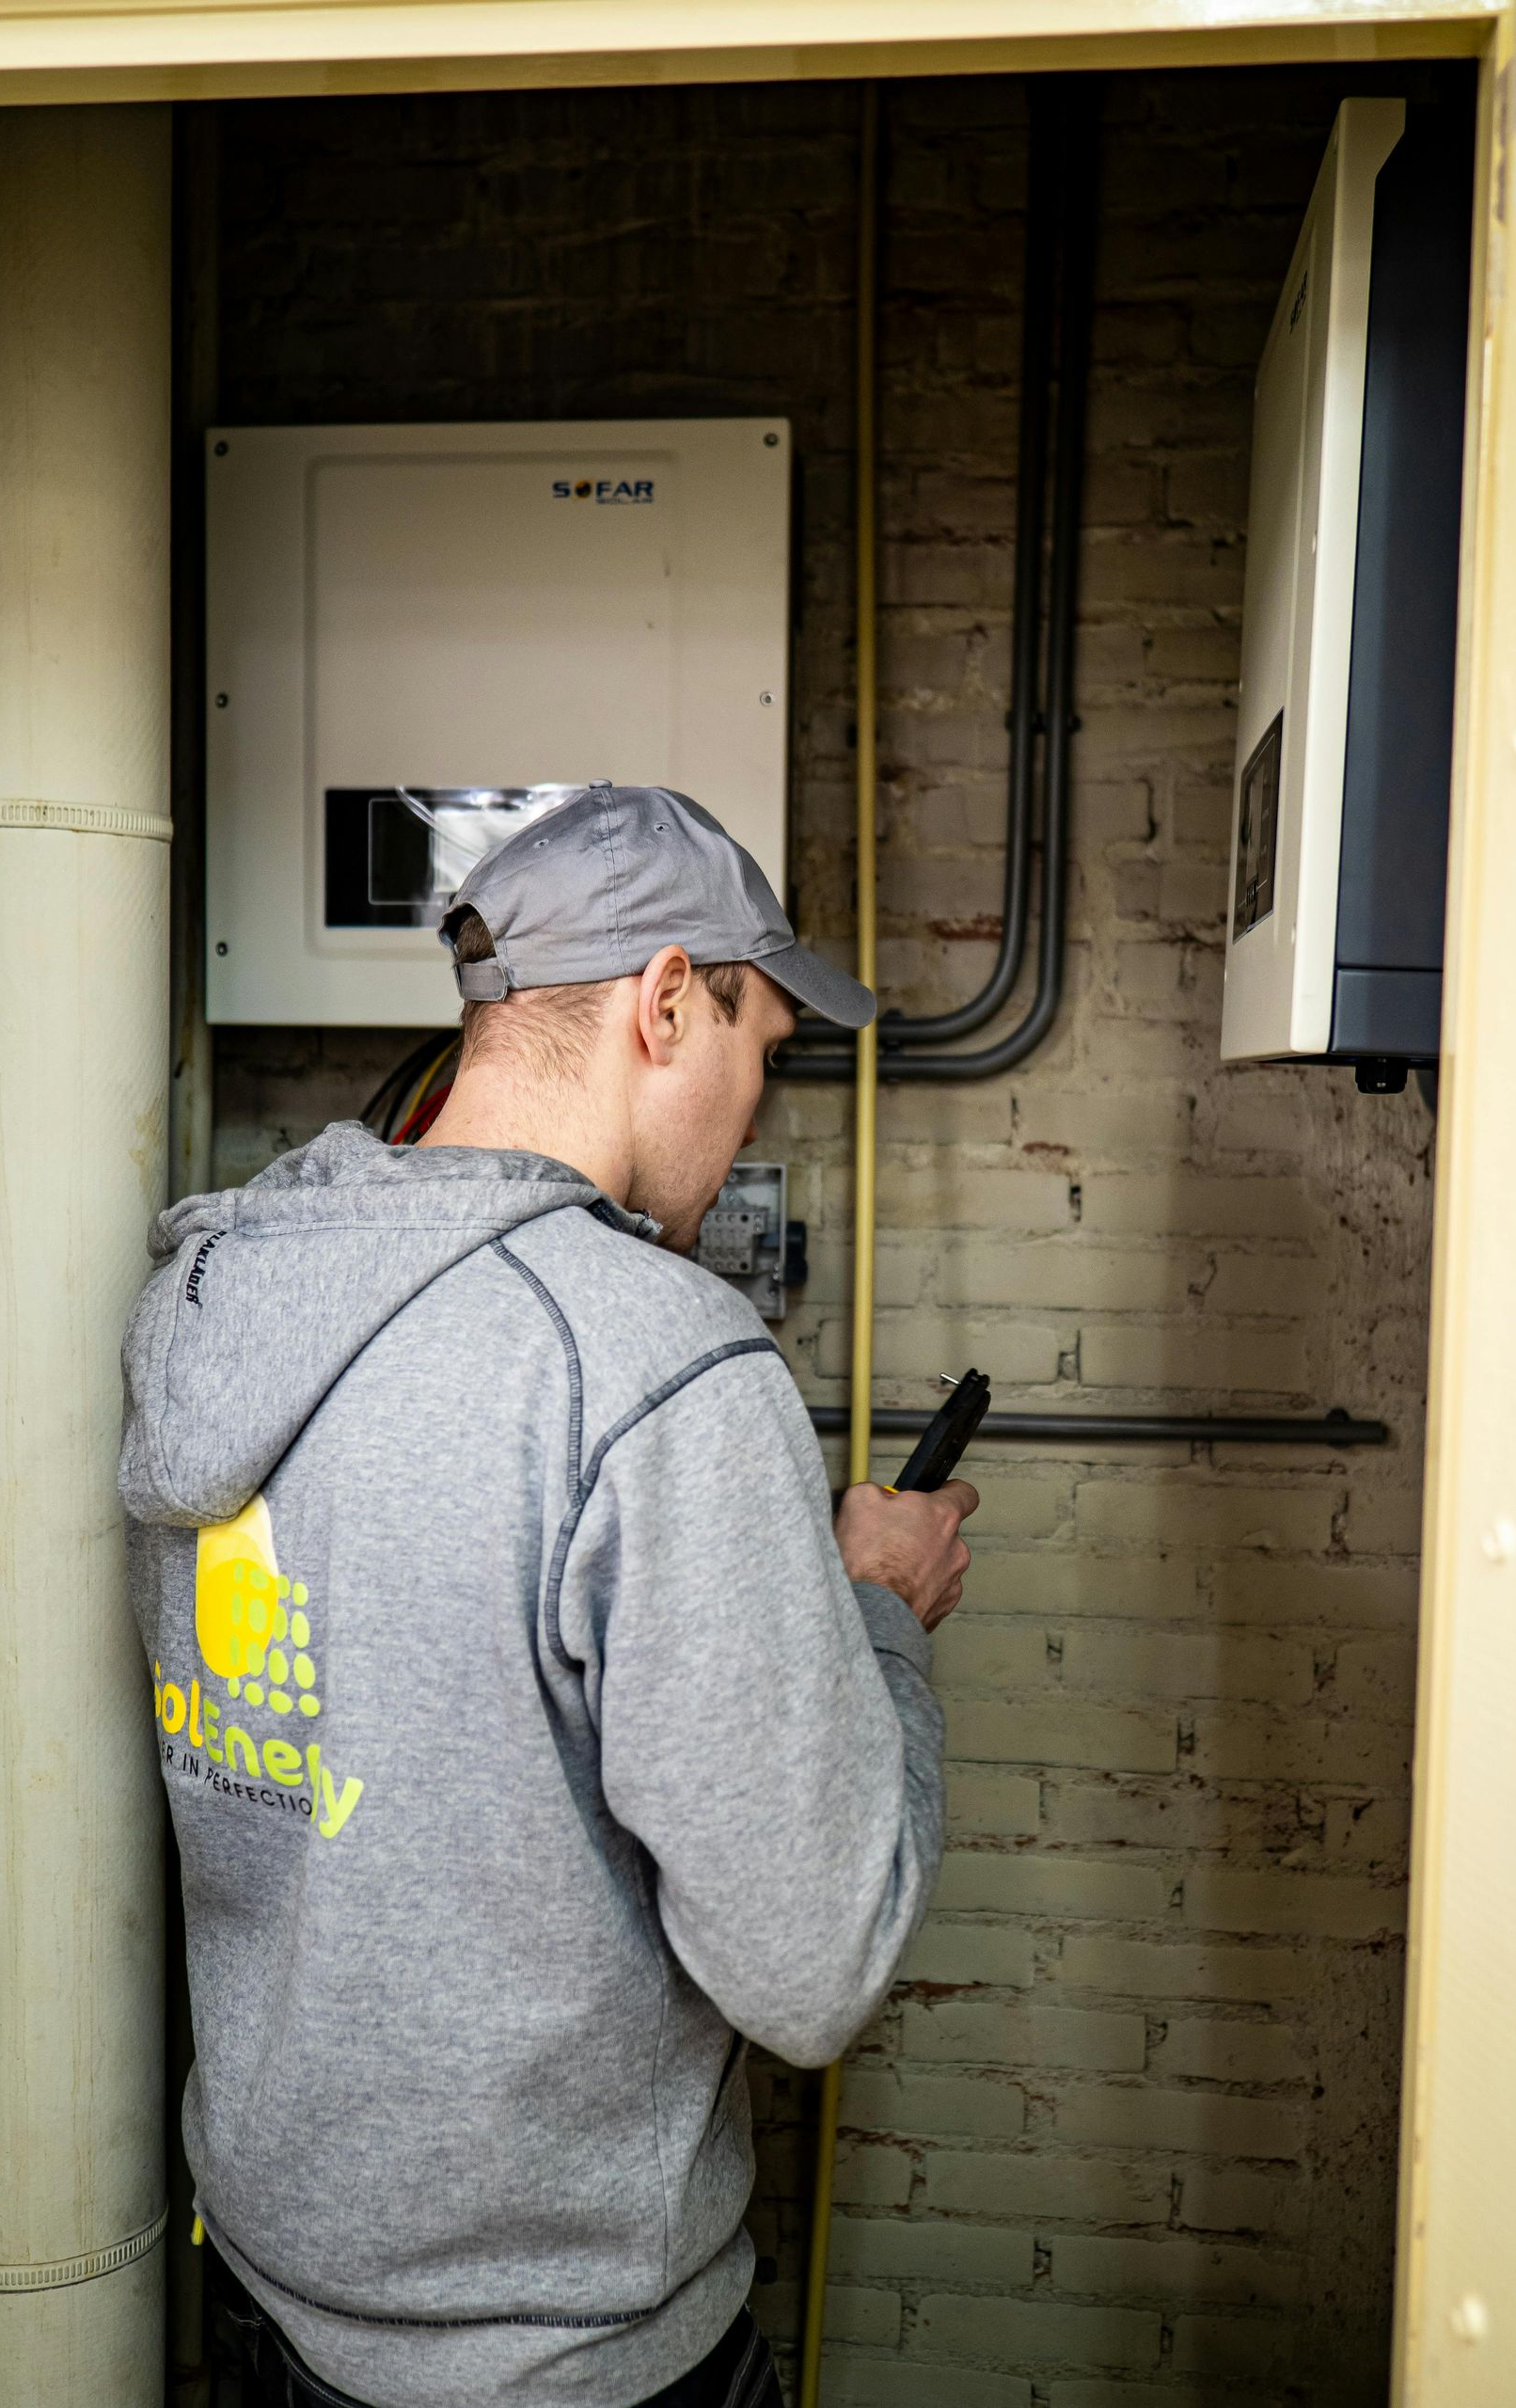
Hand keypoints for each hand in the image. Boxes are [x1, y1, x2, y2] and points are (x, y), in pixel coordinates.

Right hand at [834, 1479, 978, 1632]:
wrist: (870, 1613)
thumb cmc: (869, 1559)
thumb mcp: (860, 1501)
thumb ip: (878, 1491)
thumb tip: (878, 1496)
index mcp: (942, 1516)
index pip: (965, 1494)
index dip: (949, 1492)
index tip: (938, 1495)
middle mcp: (955, 1548)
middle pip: (945, 1532)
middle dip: (921, 1532)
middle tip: (891, 1536)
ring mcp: (951, 1581)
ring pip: (937, 1563)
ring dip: (918, 1563)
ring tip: (887, 1569)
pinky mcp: (942, 1608)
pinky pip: (931, 1590)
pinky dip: (915, 1588)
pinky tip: (891, 1589)